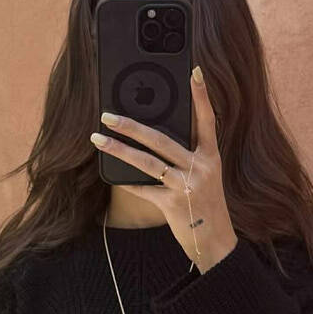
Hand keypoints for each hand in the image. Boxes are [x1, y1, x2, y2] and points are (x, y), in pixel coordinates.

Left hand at [90, 65, 237, 269]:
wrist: (214, 241)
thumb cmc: (206, 205)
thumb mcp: (206, 176)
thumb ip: (189, 155)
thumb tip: (155, 136)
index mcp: (211, 156)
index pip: (207, 120)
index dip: (201, 96)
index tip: (193, 71)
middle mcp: (201, 168)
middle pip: (162, 139)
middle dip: (132, 126)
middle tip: (108, 115)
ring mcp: (187, 186)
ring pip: (148, 162)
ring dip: (120, 150)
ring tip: (98, 139)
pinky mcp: (173, 204)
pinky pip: (144, 189)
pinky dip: (128, 182)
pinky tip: (112, 174)